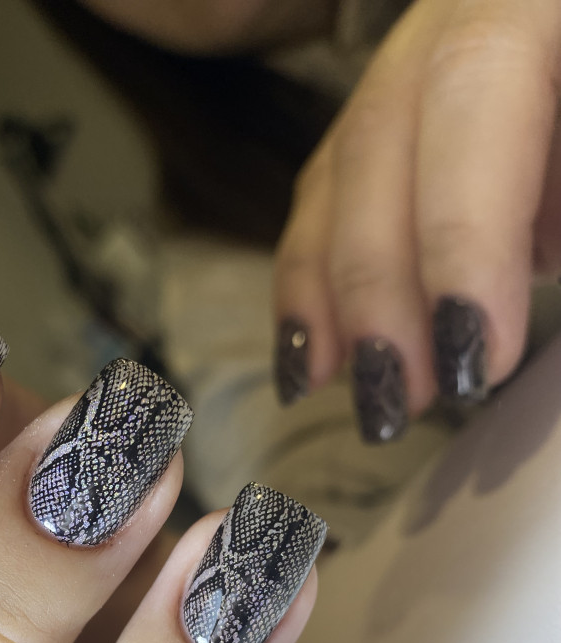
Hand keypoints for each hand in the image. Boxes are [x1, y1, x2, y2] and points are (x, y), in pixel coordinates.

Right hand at [274, 0, 560, 441]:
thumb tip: (537, 265)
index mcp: (534, 4)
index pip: (476, 88)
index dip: (462, 229)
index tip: (474, 352)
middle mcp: (457, 17)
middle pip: (379, 139)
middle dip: (380, 284)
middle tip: (404, 395)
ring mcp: (408, 66)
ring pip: (338, 174)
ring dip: (334, 301)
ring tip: (361, 393)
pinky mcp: (385, 124)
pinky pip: (326, 199)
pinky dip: (315, 286)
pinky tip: (316, 358)